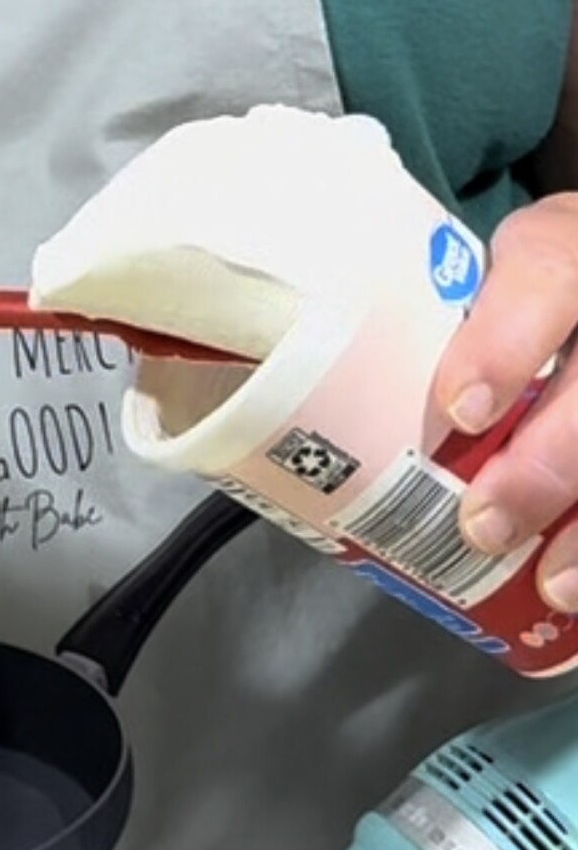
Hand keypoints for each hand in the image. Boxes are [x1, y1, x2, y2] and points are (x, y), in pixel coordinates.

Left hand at [434, 193, 577, 609]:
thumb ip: (412, 346)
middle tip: (484, 526)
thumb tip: (299, 428)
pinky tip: (577, 592)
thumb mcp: (466, 301)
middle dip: (545, 462)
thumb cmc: (502, 315)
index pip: (544, 274)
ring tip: (551, 585)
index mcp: (557, 257)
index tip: (459, 408)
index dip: (506, 344)